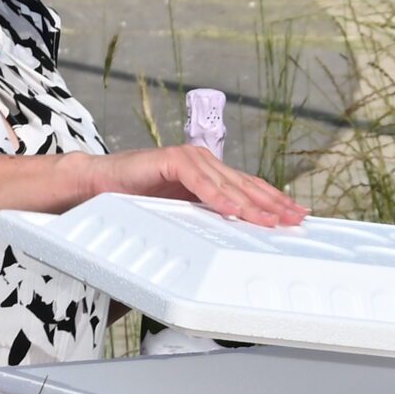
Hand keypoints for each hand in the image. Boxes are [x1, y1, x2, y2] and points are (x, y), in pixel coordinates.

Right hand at [101, 145, 306, 227]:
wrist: (98, 183)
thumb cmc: (134, 198)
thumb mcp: (178, 212)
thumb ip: (203, 216)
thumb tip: (232, 234)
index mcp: (209, 174)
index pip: (248, 187)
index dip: (274, 199)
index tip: (296, 213)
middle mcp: (204, 163)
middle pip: (246, 185)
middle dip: (273, 203)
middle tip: (296, 218)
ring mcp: (189, 159)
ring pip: (227, 184)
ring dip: (251, 204)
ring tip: (271, 220)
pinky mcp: (171, 161)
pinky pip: (200, 182)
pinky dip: (217, 197)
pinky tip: (233, 210)